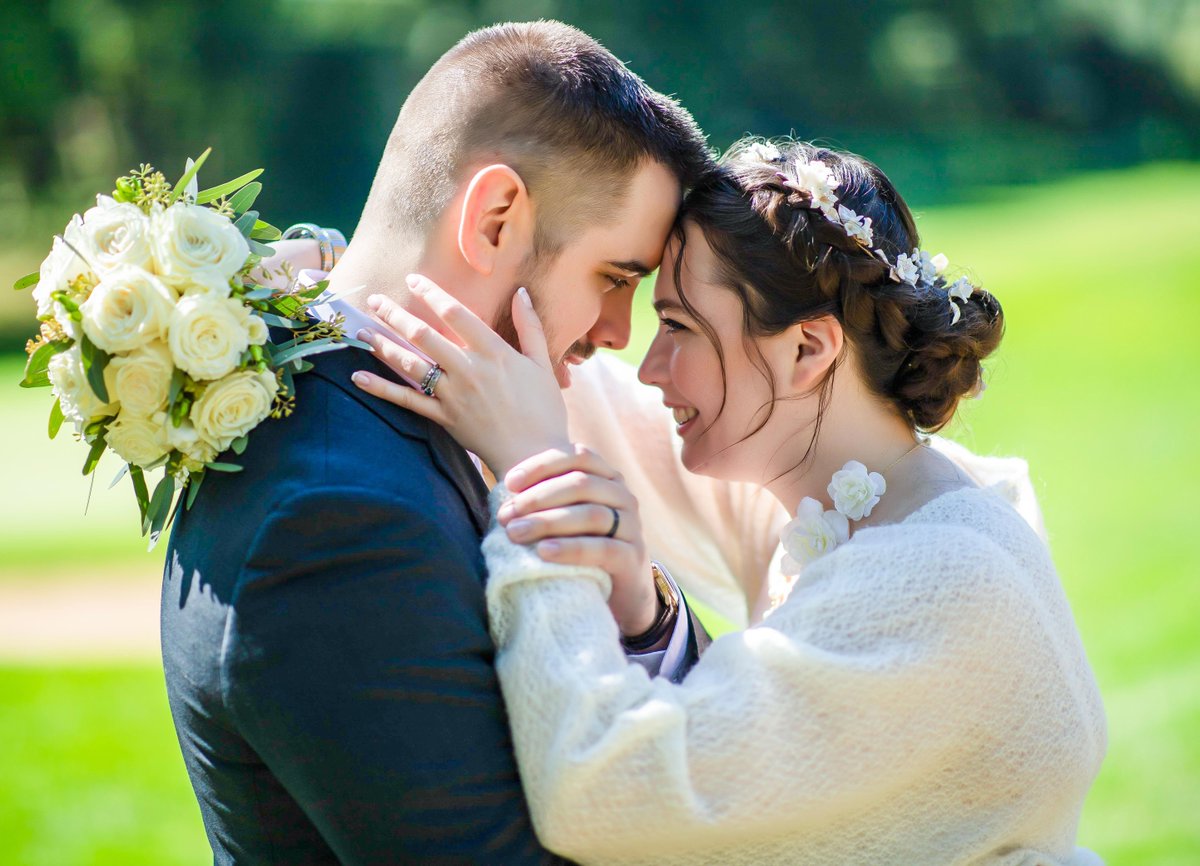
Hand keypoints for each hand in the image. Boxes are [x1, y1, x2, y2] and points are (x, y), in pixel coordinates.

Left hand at [351, 274, 570, 476]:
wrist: (535, 457)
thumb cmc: (544, 411)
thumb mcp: (542, 365)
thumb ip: (530, 327)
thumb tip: (521, 293)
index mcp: (494, 352)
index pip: (455, 313)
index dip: (431, 293)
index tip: (413, 280)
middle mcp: (469, 370)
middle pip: (424, 335)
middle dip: (395, 314)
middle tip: (374, 299)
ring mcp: (454, 395)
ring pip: (411, 364)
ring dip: (382, 345)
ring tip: (361, 330)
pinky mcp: (445, 418)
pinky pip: (408, 401)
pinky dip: (382, 389)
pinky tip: (359, 377)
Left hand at [500, 446, 658, 636]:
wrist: (620, 590)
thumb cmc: (583, 546)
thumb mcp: (567, 517)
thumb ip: (546, 500)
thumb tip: (506, 497)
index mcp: (607, 478)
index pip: (578, 457)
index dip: (542, 466)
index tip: (510, 482)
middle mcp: (623, 496)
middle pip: (581, 484)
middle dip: (538, 498)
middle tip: (507, 515)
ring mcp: (632, 526)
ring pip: (591, 514)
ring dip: (548, 522)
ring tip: (516, 533)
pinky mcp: (632, 557)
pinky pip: (603, 548)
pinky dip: (571, 548)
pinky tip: (544, 552)